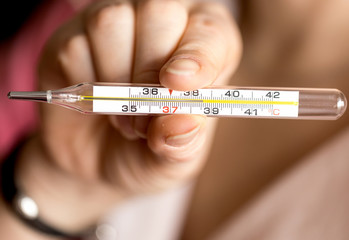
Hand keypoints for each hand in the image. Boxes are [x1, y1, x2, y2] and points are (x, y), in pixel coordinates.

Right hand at [16, 0, 240, 232]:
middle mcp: (160, 26)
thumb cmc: (147, 153)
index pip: (209, 32)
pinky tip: (97, 105)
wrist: (98, 165)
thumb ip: (184, 144)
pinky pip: (76, 47)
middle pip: (159, 13)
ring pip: (111, 23)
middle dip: (150, 72)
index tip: (180, 84)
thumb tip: (183, 123)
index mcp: (201, 48)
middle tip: (145, 121)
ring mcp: (114, 26)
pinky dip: (86, 85)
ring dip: (116, 80)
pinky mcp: (72, 39)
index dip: (198, 54)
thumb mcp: (174, 161)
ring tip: (123, 118)